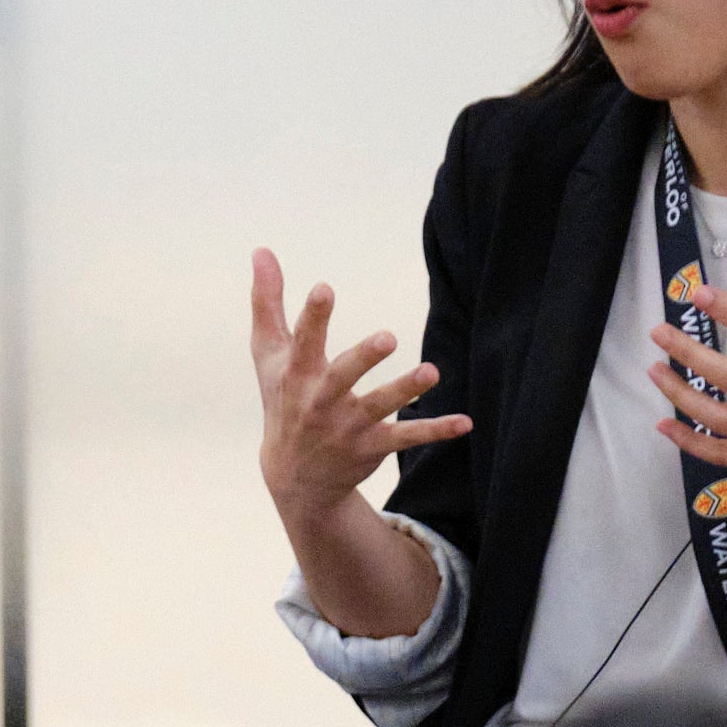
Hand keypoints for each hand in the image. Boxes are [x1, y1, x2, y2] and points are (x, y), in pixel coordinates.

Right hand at [250, 248, 468, 515]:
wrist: (295, 476)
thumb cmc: (282, 399)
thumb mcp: (268, 355)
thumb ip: (267, 303)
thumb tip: (261, 250)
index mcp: (297, 375)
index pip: (304, 342)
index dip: (314, 316)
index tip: (324, 288)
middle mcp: (321, 402)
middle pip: (343, 376)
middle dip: (363, 358)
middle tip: (388, 337)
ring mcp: (349, 427)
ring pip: (380, 405)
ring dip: (406, 389)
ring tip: (431, 371)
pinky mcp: (374, 446)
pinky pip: (408, 437)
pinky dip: (436, 430)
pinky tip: (465, 423)